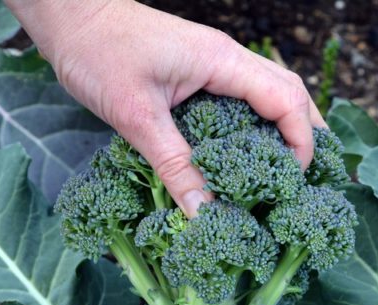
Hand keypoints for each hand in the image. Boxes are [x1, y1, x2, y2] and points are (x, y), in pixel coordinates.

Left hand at [6, 0, 325, 215]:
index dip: (301, 142)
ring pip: (269, 92)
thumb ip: (173, 164)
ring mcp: (212, 62)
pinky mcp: (195, 71)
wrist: (71, 15)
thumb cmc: (98, 52)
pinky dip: (253, 123)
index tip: (294, 183)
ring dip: (284, 127)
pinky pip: (239, 96)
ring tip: (286, 171)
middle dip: (306, 134)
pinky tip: (243, 152)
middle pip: (290, 92)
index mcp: (222, 61)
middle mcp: (227, 58)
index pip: (286, 101)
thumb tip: (203, 212)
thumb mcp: (136, 115)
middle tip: (303, 180)